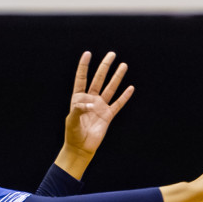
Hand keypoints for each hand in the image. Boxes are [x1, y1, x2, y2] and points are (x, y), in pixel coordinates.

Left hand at [56, 51, 133, 176]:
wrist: (81, 148)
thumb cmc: (73, 134)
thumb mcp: (72, 121)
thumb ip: (79, 110)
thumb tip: (91, 103)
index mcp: (78, 99)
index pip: (81, 78)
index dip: (84, 66)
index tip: (88, 53)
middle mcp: (90, 100)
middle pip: (98, 79)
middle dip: (105, 67)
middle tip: (111, 54)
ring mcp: (100, 107)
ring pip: (110, 88)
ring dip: (116, 77)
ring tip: (123, 65)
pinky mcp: (108, 115)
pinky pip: (118, 104)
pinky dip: (124, 96)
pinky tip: (130, 88)